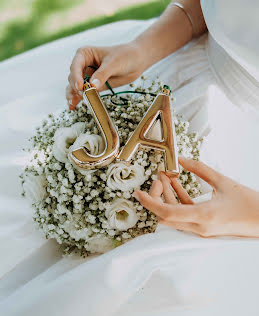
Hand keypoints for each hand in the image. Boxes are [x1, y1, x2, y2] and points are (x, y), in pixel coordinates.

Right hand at [66, 43, 144, 108]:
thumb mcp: (114, 63)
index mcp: (84, 54)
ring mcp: (87, 76)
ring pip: (75, 87)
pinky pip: (84, 93)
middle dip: (77, 88)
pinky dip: (79, 99)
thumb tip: (92, 86)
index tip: (80, 86)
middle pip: (73, 78)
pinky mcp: (93, 86)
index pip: (75, 66)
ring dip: (73, 95)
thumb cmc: (125, 56)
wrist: (137, 61)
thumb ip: (102, 74)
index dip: (76, 76)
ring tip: (73, 103)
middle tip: (84, 96)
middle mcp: (83, 65)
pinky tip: (74, 106)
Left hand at [133, 157, 258, 237]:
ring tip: (165, 175)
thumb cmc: (249, 203)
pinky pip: (185, 213)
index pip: (167, 213)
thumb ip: (199, 168)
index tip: (138, 192)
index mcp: (203, 216)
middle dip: (158, 195)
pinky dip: (178, 199)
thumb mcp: (223, 181)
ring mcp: (201, 228)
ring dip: (168, 195)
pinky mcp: (205, 225)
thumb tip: (181, 159)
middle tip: (159, 176)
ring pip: (175, 214)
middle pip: (167, 214)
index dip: (150, 202)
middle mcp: (199, 226)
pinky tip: (176, 183)